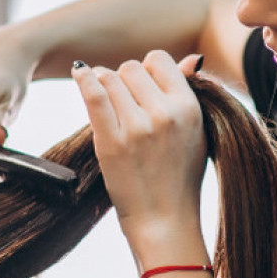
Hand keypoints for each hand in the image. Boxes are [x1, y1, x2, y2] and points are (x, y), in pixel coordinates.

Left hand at [73, 51, 206, 254]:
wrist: (164, 219)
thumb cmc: (179, 177)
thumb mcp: (197, 133)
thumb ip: (190, 93)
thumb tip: (193, 57)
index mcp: (189, 108)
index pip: (159, 60)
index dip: (147, 72)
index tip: (142, 91)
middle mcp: (165, 114)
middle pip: (131, 68)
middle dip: (123, 81)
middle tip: (124, 105)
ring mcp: (137, 128)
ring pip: (110, 78)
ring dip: (103, 85)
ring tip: (107, 104)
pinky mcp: (112, 142)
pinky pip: (94, 95)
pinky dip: (83, 79)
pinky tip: (79, 73)